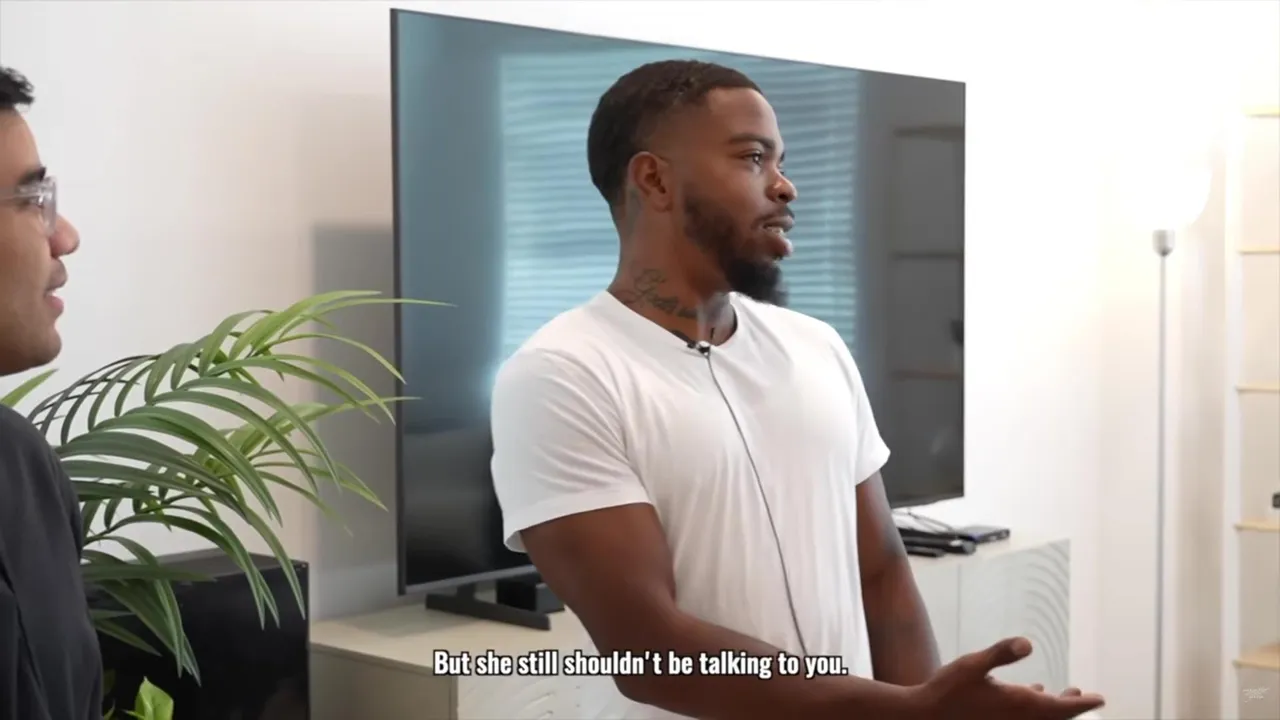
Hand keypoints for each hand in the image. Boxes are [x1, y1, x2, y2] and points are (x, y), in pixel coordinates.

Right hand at [911, 637, 1104, 718]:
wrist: (925, 718)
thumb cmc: (947, 691)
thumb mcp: (973, 664)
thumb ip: (1001, 653)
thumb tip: (1028, 643)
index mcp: (1019, 706)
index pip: (1061, 708)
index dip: (1083, 703)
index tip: (1100, 699)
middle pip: (1054, 717)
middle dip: (1071, 706)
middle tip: (1086, 697)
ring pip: (1039, 719)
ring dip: (1053, 707)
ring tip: (1061, 693)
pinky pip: (1024, 719)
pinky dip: (1033, 709)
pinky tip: (1028, 693)